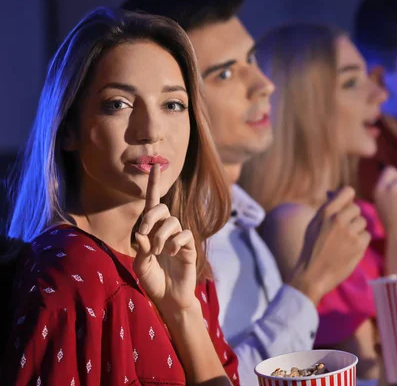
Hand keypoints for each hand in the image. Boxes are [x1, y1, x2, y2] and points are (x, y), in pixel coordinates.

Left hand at [133, 164, 198, 313]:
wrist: (168, 297)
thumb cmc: (153, 280)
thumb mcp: (140, 265)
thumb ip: (142, 249)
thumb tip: (142, 234)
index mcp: (152, 230)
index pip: (153, 203)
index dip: (153, 184)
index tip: (154, 165)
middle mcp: (167, 230)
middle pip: (161, 209)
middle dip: (150, 217)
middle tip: (144, 232)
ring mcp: (179, 237)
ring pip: (172, 222)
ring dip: (161, 235)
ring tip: (159, 251)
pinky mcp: (189, 247)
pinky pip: (184, 235)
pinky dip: (175, 243)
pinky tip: (172, 254)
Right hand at [290, 186, 369, 303]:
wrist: (312, 275)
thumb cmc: (312, 248)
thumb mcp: (314, 224)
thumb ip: (327, 208)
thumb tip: (335, 193)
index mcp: (326, 212)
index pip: (347, 191)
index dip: (348, 198)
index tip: (345, 206)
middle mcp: (339, 219)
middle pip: (356, 209)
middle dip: (351, 218)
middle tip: (342, 231)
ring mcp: (350, 232)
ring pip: (362, 222)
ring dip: (356, 230)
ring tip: (343, 242)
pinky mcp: (359, 245)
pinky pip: (366, 236)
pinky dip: (360, 242)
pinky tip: (348, 249)